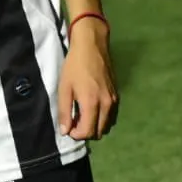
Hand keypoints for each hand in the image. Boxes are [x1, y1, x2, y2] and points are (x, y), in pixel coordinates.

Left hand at [57, 17, 117, 139]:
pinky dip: (101, 118)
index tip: (68, 127)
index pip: (88, 132)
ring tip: (81, 115)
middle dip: (85, 132)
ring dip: (94, 126)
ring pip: (106, 125)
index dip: (76, 134)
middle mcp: (107, 105)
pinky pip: (111, 116)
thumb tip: (65, 131)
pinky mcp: (117, 95)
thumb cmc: (74, 66)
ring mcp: (114, 100)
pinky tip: (91, 108)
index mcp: (92, 103)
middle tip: (74, 122)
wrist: (92, 47)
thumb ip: (65, 111)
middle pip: (99, 132)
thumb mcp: (64, 88)